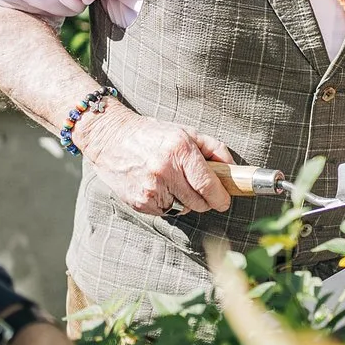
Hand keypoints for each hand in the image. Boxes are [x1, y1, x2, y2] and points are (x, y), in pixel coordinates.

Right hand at [76, 104, 234, 216]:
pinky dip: (167, 203)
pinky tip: (158, 187)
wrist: (110, 138)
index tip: (225, 201)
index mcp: (180, 150)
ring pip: (183, 209)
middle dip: (205, 201)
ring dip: (185, 202)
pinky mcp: (139, 202)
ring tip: (174, 182)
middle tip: (201, 191)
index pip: (208, 185)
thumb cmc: (154, 134)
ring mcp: (150, 188)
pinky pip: (164, 211)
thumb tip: (233, 170)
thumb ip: (214, 149)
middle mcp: (165, 170)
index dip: (221, 198)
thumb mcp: (187, 132)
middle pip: (199, 203)